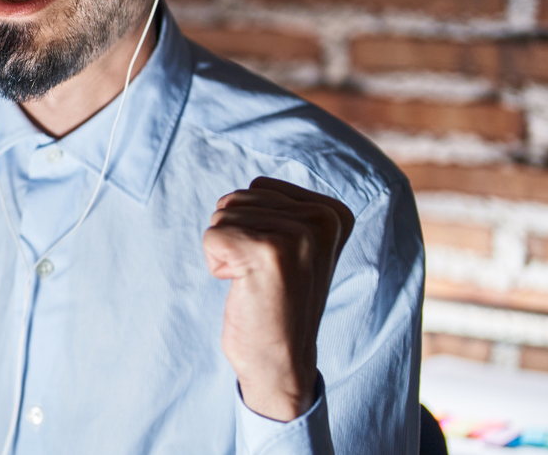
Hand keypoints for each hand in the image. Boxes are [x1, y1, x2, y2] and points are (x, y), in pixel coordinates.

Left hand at [204, 176, 353, 420]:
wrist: (281, 361)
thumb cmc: (278, 302)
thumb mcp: (297, 247)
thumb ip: (284, 210)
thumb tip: (253, 186)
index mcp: (335, 213)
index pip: (258, 187)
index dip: (252, 225)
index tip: (277, 262)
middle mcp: (324, 219)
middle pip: (238, 198)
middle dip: (236, 237)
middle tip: (262, 276)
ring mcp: (299, 234)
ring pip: (222, 215)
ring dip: (227, 251)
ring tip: (256, 281)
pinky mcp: (269, 251)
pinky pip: (212, 236)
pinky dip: (216, 263)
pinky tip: (245, 288)